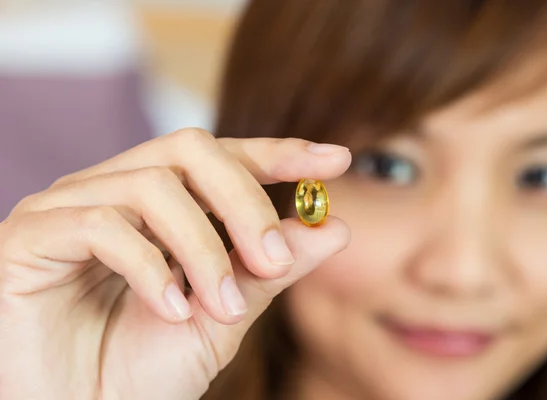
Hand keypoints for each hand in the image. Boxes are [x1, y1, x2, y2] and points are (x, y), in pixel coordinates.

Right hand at [0, 129, 350, 399]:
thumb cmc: (141, 371)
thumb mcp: (224, 316)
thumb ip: (271, 269)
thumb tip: (332, 227)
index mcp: (160, 204)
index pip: (224, 155)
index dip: (279, 153)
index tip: (336, 160)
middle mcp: (115, 190)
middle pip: (191, 150)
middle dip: (245, 202)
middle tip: (276, 259)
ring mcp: (70, 205)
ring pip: (152, 187)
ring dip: (203, 248)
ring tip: (222, 306)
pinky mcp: (32, 234)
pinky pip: (102, 226)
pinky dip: (151, 268)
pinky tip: (172, 310)